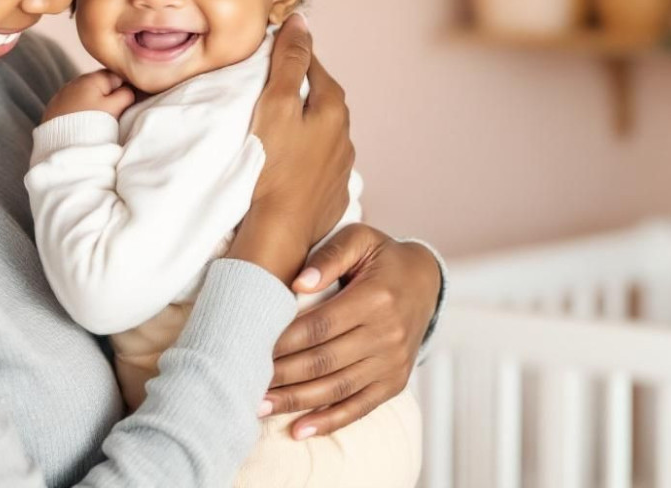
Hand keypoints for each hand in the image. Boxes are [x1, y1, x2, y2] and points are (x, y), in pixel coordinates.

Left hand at [42, 70, 134, 121]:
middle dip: (109, 97)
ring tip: (97, 122)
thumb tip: (130, 89)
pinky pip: (74, 106)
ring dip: (94, 105)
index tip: (128, 104)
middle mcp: (74, 82)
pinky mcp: (54, 109)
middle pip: (100, 85)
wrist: (62, 148)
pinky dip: (81, 112)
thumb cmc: (90, 125)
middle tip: (114, 115)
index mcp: (90, 78)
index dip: (126, 88)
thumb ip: (126, 94)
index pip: (116, 75)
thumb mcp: (115, 108)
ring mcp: (61, 95)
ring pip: (86, 96)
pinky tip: (83, 124)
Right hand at [226, 15, 353, 283]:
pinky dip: (305, 154)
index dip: (294, 56)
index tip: (274, 53)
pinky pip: (319, 163)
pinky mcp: (331, 194)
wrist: (280, 230)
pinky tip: (287, 161)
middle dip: (301, 89)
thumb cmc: (273, 165)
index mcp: (334, 110)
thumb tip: (302, 22)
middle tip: (271, 87)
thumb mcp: (276, 103)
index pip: (315, 67)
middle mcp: (345, 136)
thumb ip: (289, 62)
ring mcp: (341, 167)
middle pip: (322, 99)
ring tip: (277, 125)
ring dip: (305, 124)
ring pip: (322, 132)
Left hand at [263, 224, 440, 438]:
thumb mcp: (359, 240)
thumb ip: (328, 256)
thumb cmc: (382, 257)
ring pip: (337, 389)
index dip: (284, 340)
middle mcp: (388, 335)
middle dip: (281, 375)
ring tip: (260, 407)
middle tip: (244, 381)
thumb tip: (297, 284)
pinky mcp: (395, 382)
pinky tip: (299, 430)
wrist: (426, 281)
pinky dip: (328, 422)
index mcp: (376, 298)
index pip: (320, 326)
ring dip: (296, 402)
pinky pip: (360, 407)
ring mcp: (393, 363)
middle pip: (324, 361)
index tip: (251, 347)